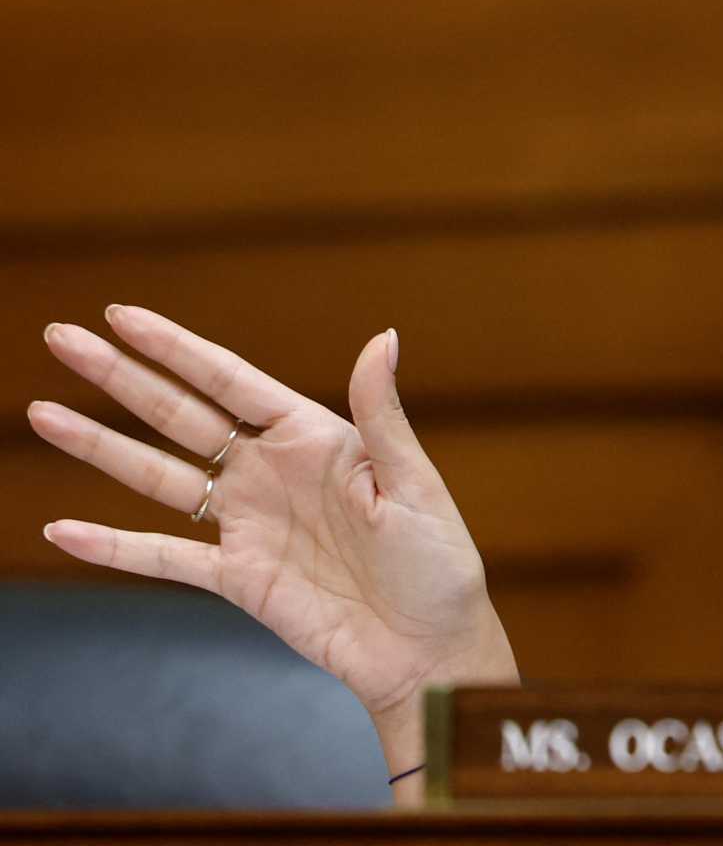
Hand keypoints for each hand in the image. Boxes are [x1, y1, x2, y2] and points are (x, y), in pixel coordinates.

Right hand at [27, 305, 518, 790]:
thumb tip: (384, 337)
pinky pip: (164, 558)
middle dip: (120, 376)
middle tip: (61, 337)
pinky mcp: (237, 578)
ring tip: (42, 413)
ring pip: (158, 475)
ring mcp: (248, 524)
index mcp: (315, 438)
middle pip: (180, 414)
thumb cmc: (437, 563)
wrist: (428, 649)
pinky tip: (63, 529)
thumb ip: (381, 414)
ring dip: (100, 446)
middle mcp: (272, 472)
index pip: (230, 380)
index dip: (176, 348)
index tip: (121, 315)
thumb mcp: (414, 483)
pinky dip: (113, 546)